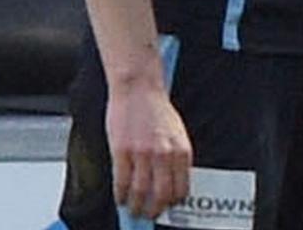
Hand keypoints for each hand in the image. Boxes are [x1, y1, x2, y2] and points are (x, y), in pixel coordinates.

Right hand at [104, 82, 191, 219]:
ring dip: (136, 207)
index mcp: (181, 150)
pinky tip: (120, 197)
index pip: (181, 188)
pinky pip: (121, 182)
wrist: (138, 89)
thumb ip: (176, 157)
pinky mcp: (122, 151)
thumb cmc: (156, 109)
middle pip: (161, 195)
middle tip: (149, 214)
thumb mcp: (177, 133)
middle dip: (154, 210)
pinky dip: (120, 195)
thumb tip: (172, 182)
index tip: (167, 207)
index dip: (173, 203)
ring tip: (133, 210)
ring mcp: (142, 154)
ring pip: (140, 193)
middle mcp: (164, 154)